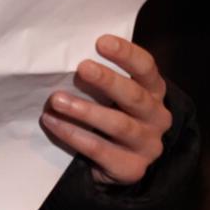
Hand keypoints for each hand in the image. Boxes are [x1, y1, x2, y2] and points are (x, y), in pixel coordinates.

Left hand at [40, 34, 170, 185]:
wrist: (119, 163)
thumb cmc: (111, 115)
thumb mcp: (113, 95)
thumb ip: (100, 78)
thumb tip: (65, 55)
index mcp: (154, 91)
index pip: (146, 68)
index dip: (126, 54)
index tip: (101, 42)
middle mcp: (157, 117)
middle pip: (134, 96)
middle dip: (107, 81)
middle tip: (82, 68)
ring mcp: (147, 144)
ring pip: (119, 125)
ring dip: (85, 111)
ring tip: (57, 100)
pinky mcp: (132, 168)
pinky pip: (100, 149)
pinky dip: (73, 135)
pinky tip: (52, 122)